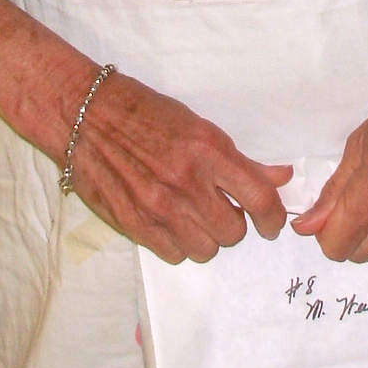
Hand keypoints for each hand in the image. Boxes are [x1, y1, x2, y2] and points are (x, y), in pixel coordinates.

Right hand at [71, 69, 291, 265]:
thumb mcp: (198, 126)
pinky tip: (169, 220)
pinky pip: (174, 254)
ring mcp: (159, 207)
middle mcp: (186, 182)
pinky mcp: (134, 224)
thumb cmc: (145, 113)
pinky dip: (177, 242)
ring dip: (205, 235)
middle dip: (233, 222)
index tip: (271, 223)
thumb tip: (281, 178)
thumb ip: (239, 160)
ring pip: (206, 249)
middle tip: (219, 206)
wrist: (87, 115)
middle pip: (233, 232)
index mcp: (208, 150)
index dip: (272, 218)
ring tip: (191, 213)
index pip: (259, 199)